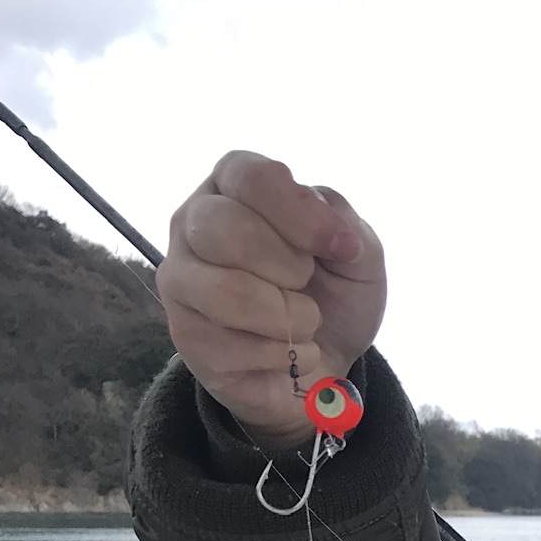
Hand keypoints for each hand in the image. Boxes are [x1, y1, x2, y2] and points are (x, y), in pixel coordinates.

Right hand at [155, 151, 386, 447]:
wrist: (328, 362)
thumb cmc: (334, 295)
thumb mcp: (360, 254)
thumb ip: (344, 224)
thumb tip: (334, 232)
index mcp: (234, 184)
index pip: (251, 177)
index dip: (300, 214)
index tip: (343, 247)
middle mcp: (193, 222)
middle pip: (227, 229)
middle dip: (288, 268)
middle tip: (306, 284)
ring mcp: (181, 279)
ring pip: (228, 293)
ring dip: (288, 318)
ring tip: (305, 323)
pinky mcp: (185, 335)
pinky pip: (232, 347)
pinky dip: (282, 357)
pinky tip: (290, 354)